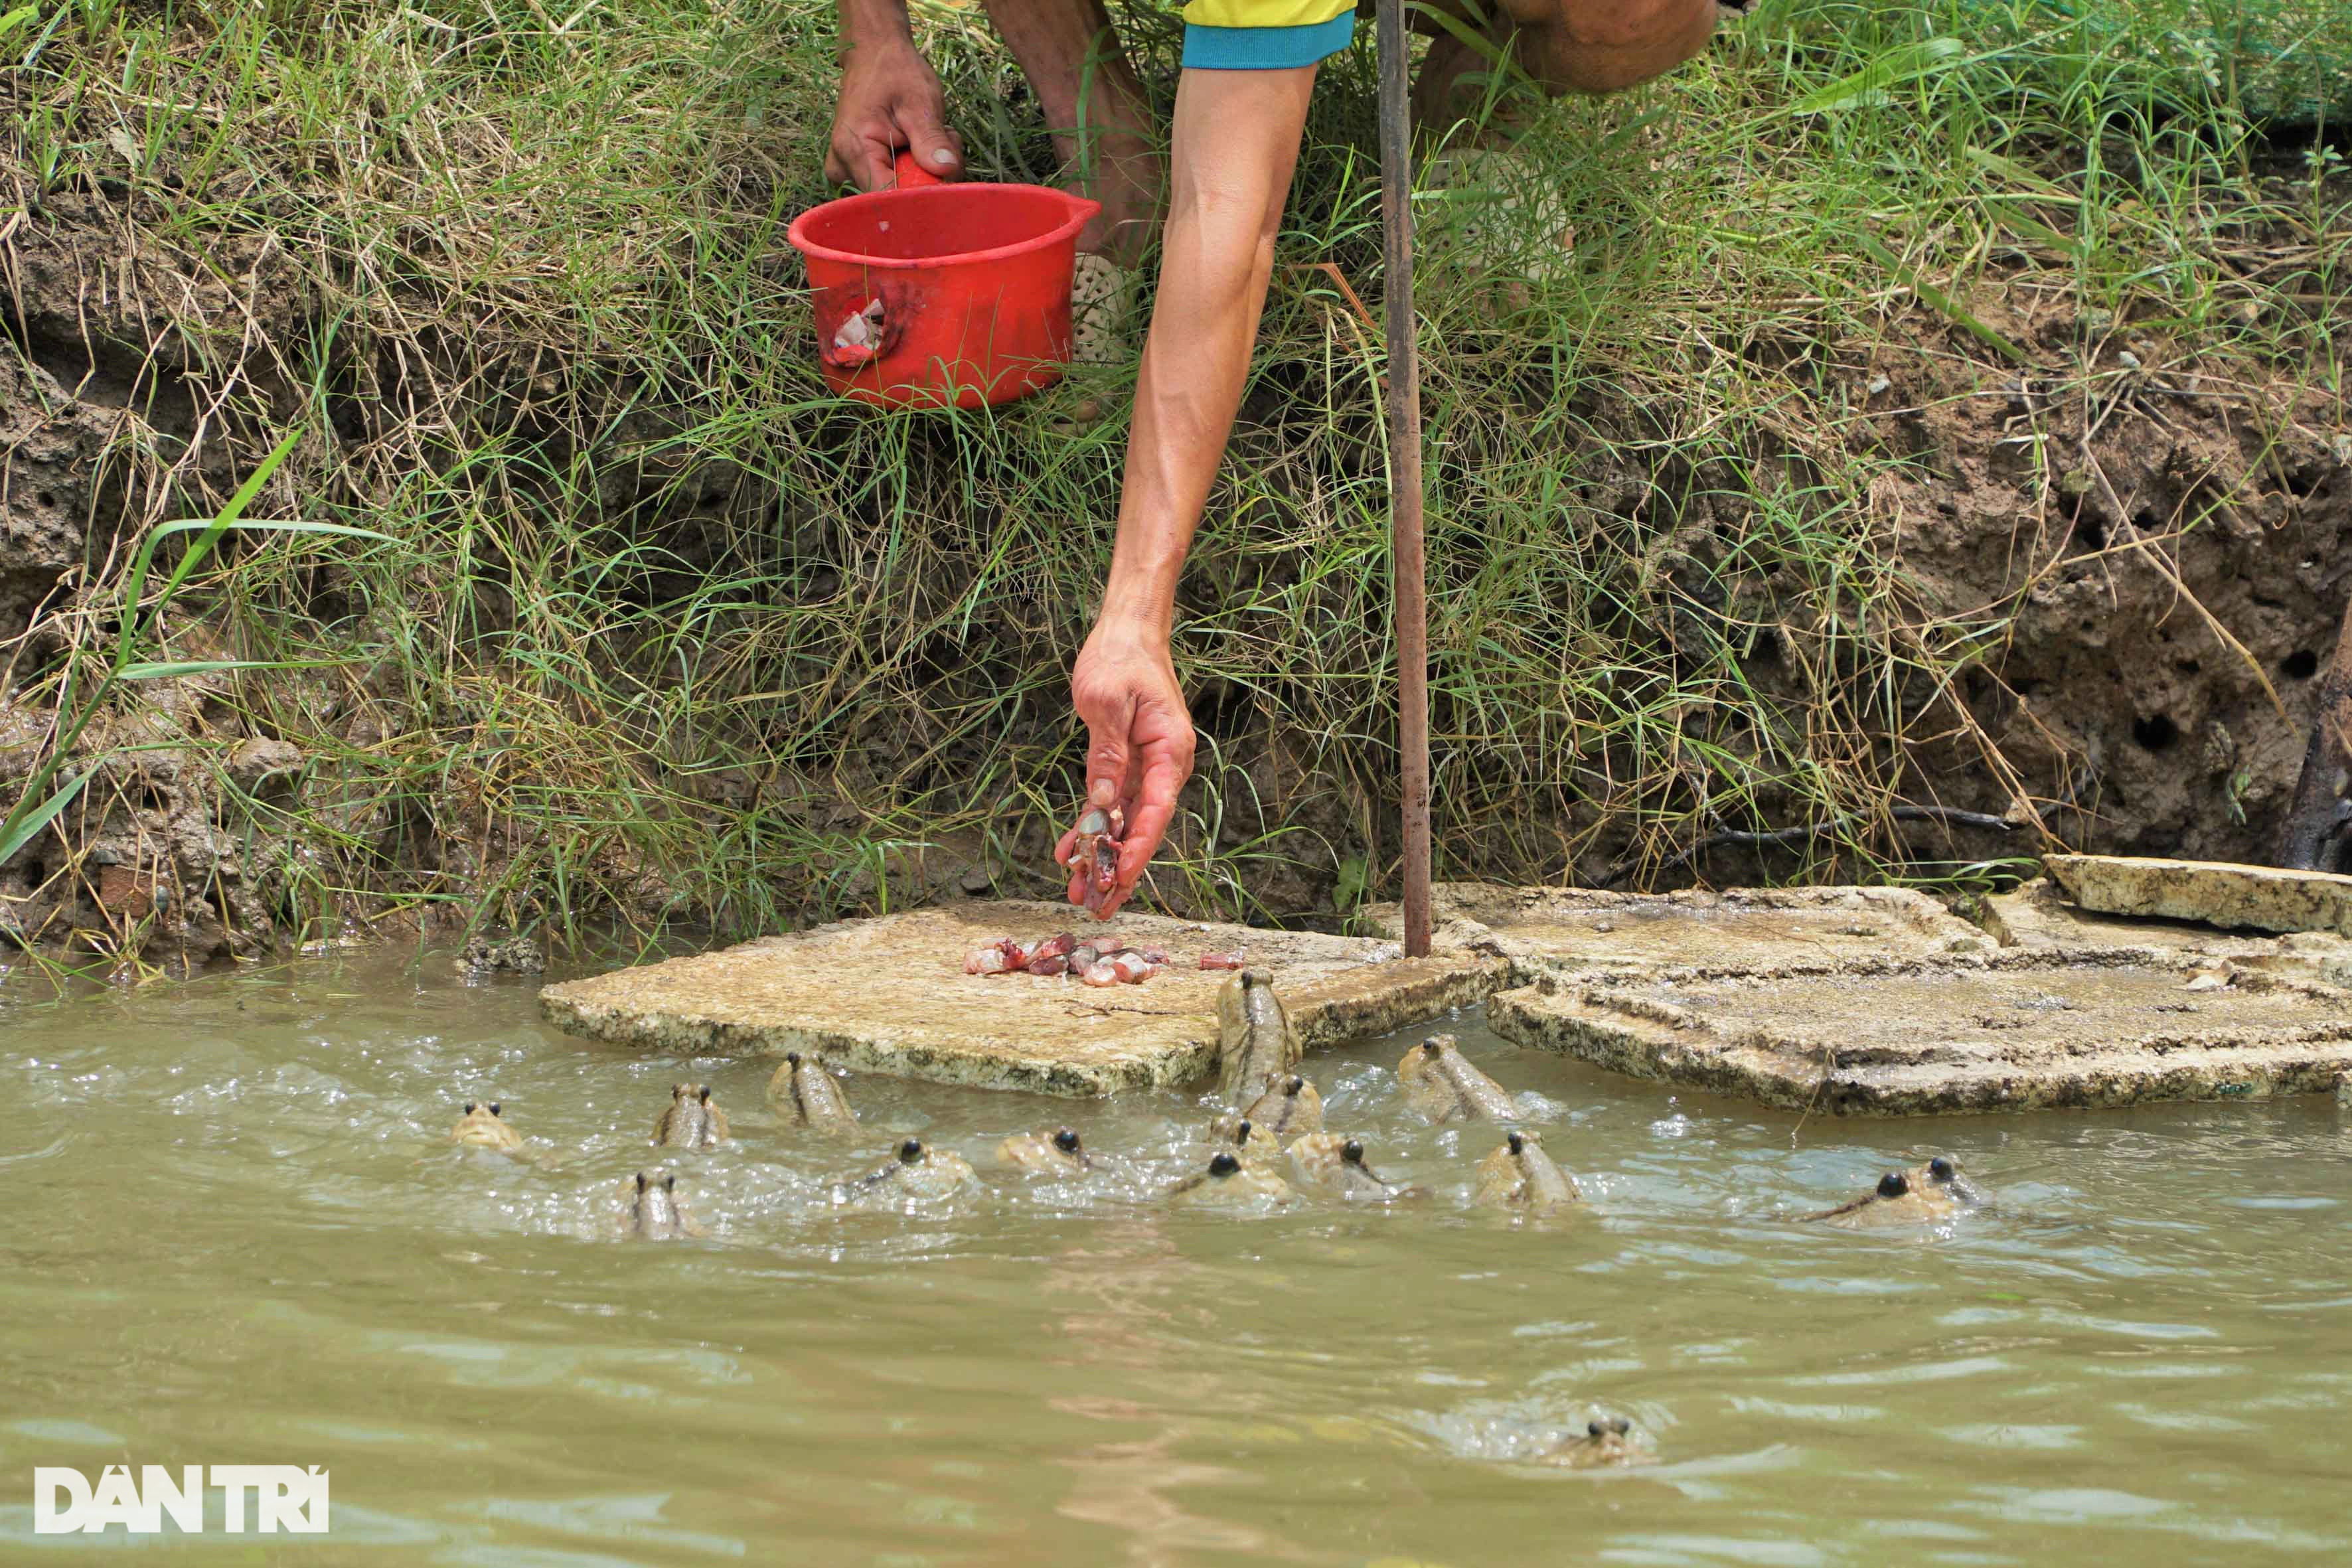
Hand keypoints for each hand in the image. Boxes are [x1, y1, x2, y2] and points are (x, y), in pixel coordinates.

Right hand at [825, 41, 962, 190]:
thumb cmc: (894, 71)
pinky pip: (893, 181)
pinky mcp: (858, 166)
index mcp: (854, 149)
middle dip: (929, 177)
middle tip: (944, 141)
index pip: (887, 197)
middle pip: (895, 197)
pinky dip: (915, 166)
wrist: (874, 52)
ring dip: (925, 169)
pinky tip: (920, 142)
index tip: (946, 180)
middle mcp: (844, 166)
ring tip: (931, 133)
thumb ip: (931, 139)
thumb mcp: (919, 102)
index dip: (920, 197)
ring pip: (898, 190)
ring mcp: (848, 168)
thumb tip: (947, 170)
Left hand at [1055, 626, 1194, 919]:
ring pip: (1124, 823)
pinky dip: (1090, 829)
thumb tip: (1102, 803)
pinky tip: (1069, 853)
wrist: (1127, 634)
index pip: (1156, 811)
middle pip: (1143, 828)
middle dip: (1120, 869)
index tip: (1119, 879)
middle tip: (1098, 907)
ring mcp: (1145, 768)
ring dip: (1102, 857)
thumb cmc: (1121, 659)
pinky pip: (1109, 805)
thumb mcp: (1107, 702)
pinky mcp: (1125, 764)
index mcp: (1170, 751)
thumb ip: (1106, 754)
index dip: (1137, 849)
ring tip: (1080, 892)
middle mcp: (1164, 766)